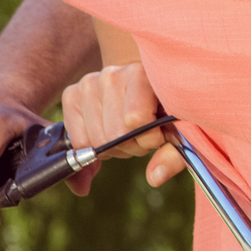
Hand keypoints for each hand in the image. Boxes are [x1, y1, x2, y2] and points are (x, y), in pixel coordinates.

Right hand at [60, 63, 183, 187]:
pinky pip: (78, 141)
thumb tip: (155, 177)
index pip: (136, 120)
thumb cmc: (164, 107)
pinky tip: (108, 132)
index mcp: (142, 73)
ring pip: (97, 141)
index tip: (160, 134)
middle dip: (133, 146)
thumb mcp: (179, 128)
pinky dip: (94, 148)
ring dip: (115, 148)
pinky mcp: (72, 94)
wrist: (143, 84)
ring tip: (126, 132)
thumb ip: (174, 155)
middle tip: (142, 136)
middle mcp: (112, 74)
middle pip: (115, 135)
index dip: (150, 139)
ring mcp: (89, 83)